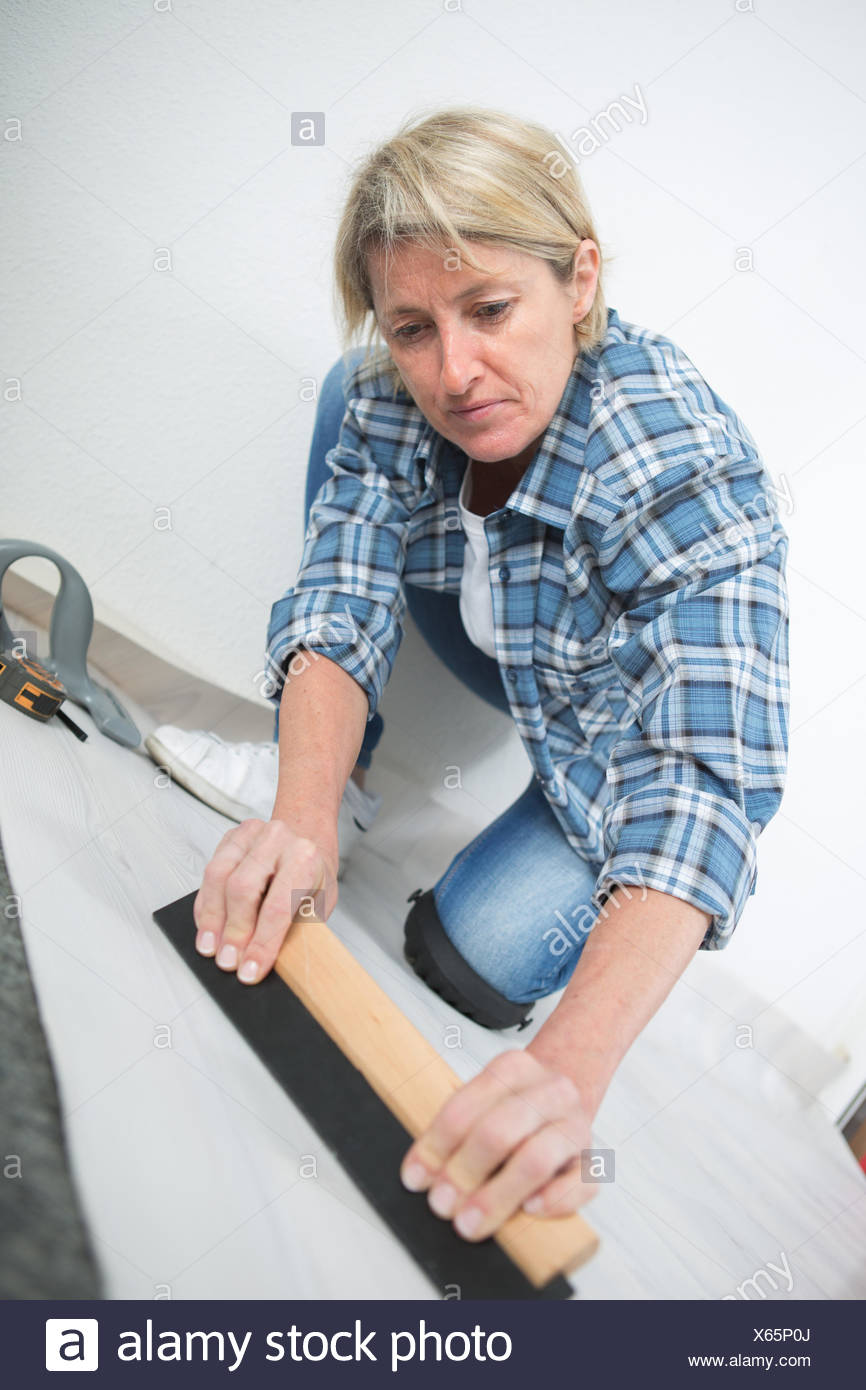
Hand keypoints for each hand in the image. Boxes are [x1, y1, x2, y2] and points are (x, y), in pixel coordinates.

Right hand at [192, 817, 338, 984]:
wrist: (308, 840)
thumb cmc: (313, 876)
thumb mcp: (318, 906)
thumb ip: (295, 931)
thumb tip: (268, 963)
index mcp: (305, 857)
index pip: (278, 906)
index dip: (261, 943)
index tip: (249, 970)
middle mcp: (277, 840)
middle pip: (242, 889)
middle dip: (233, 932)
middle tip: (227, 962)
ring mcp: (251, 834)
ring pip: (218, 877)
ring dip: (211, 919)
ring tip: (211, 948)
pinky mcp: (231, 838)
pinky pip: (209, 872)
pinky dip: (205, 904)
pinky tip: (207, 925)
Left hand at [399, 1049, 596, 1241]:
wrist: (561, 1103)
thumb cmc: (515, 1111)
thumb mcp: (482, 1103)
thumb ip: (455, 1131)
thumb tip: (420, 1176)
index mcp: (514, 1068)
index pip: (466, 1106)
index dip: (436, 1146)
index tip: (416, 1179)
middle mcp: (550, 1090)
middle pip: (500, 1131)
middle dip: (464, 1173)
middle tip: (441, 1204)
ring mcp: (576, 1125)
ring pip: (536, 1159)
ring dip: (497, 1195)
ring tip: (471, 1220)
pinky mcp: (593, 1161)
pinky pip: (581, 1183)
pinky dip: (554, 1199)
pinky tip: (530, 1209)